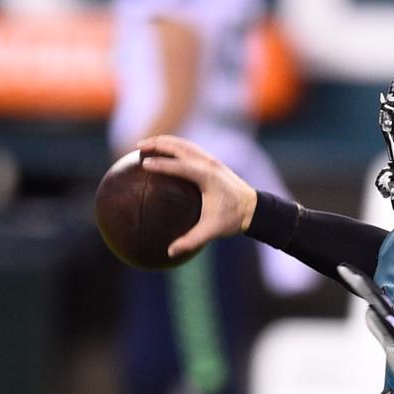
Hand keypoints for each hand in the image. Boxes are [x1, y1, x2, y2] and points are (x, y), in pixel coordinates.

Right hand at [135, 135, 258, 258]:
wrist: (255, 208)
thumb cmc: (233, 219)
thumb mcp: (212, 231)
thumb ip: (191, 241)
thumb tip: (170, 252)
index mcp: (208, 177)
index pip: (180, 166)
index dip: (161, 164)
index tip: (143, 164)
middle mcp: (209, 164)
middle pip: (179, 147)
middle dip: (158, 144)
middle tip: (138, 147)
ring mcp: (212, 160)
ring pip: (184, 144)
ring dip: (164, 141)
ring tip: (144, 144)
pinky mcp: (213, 162)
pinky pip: (190, 149)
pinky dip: (174, 146)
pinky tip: (162, 153)